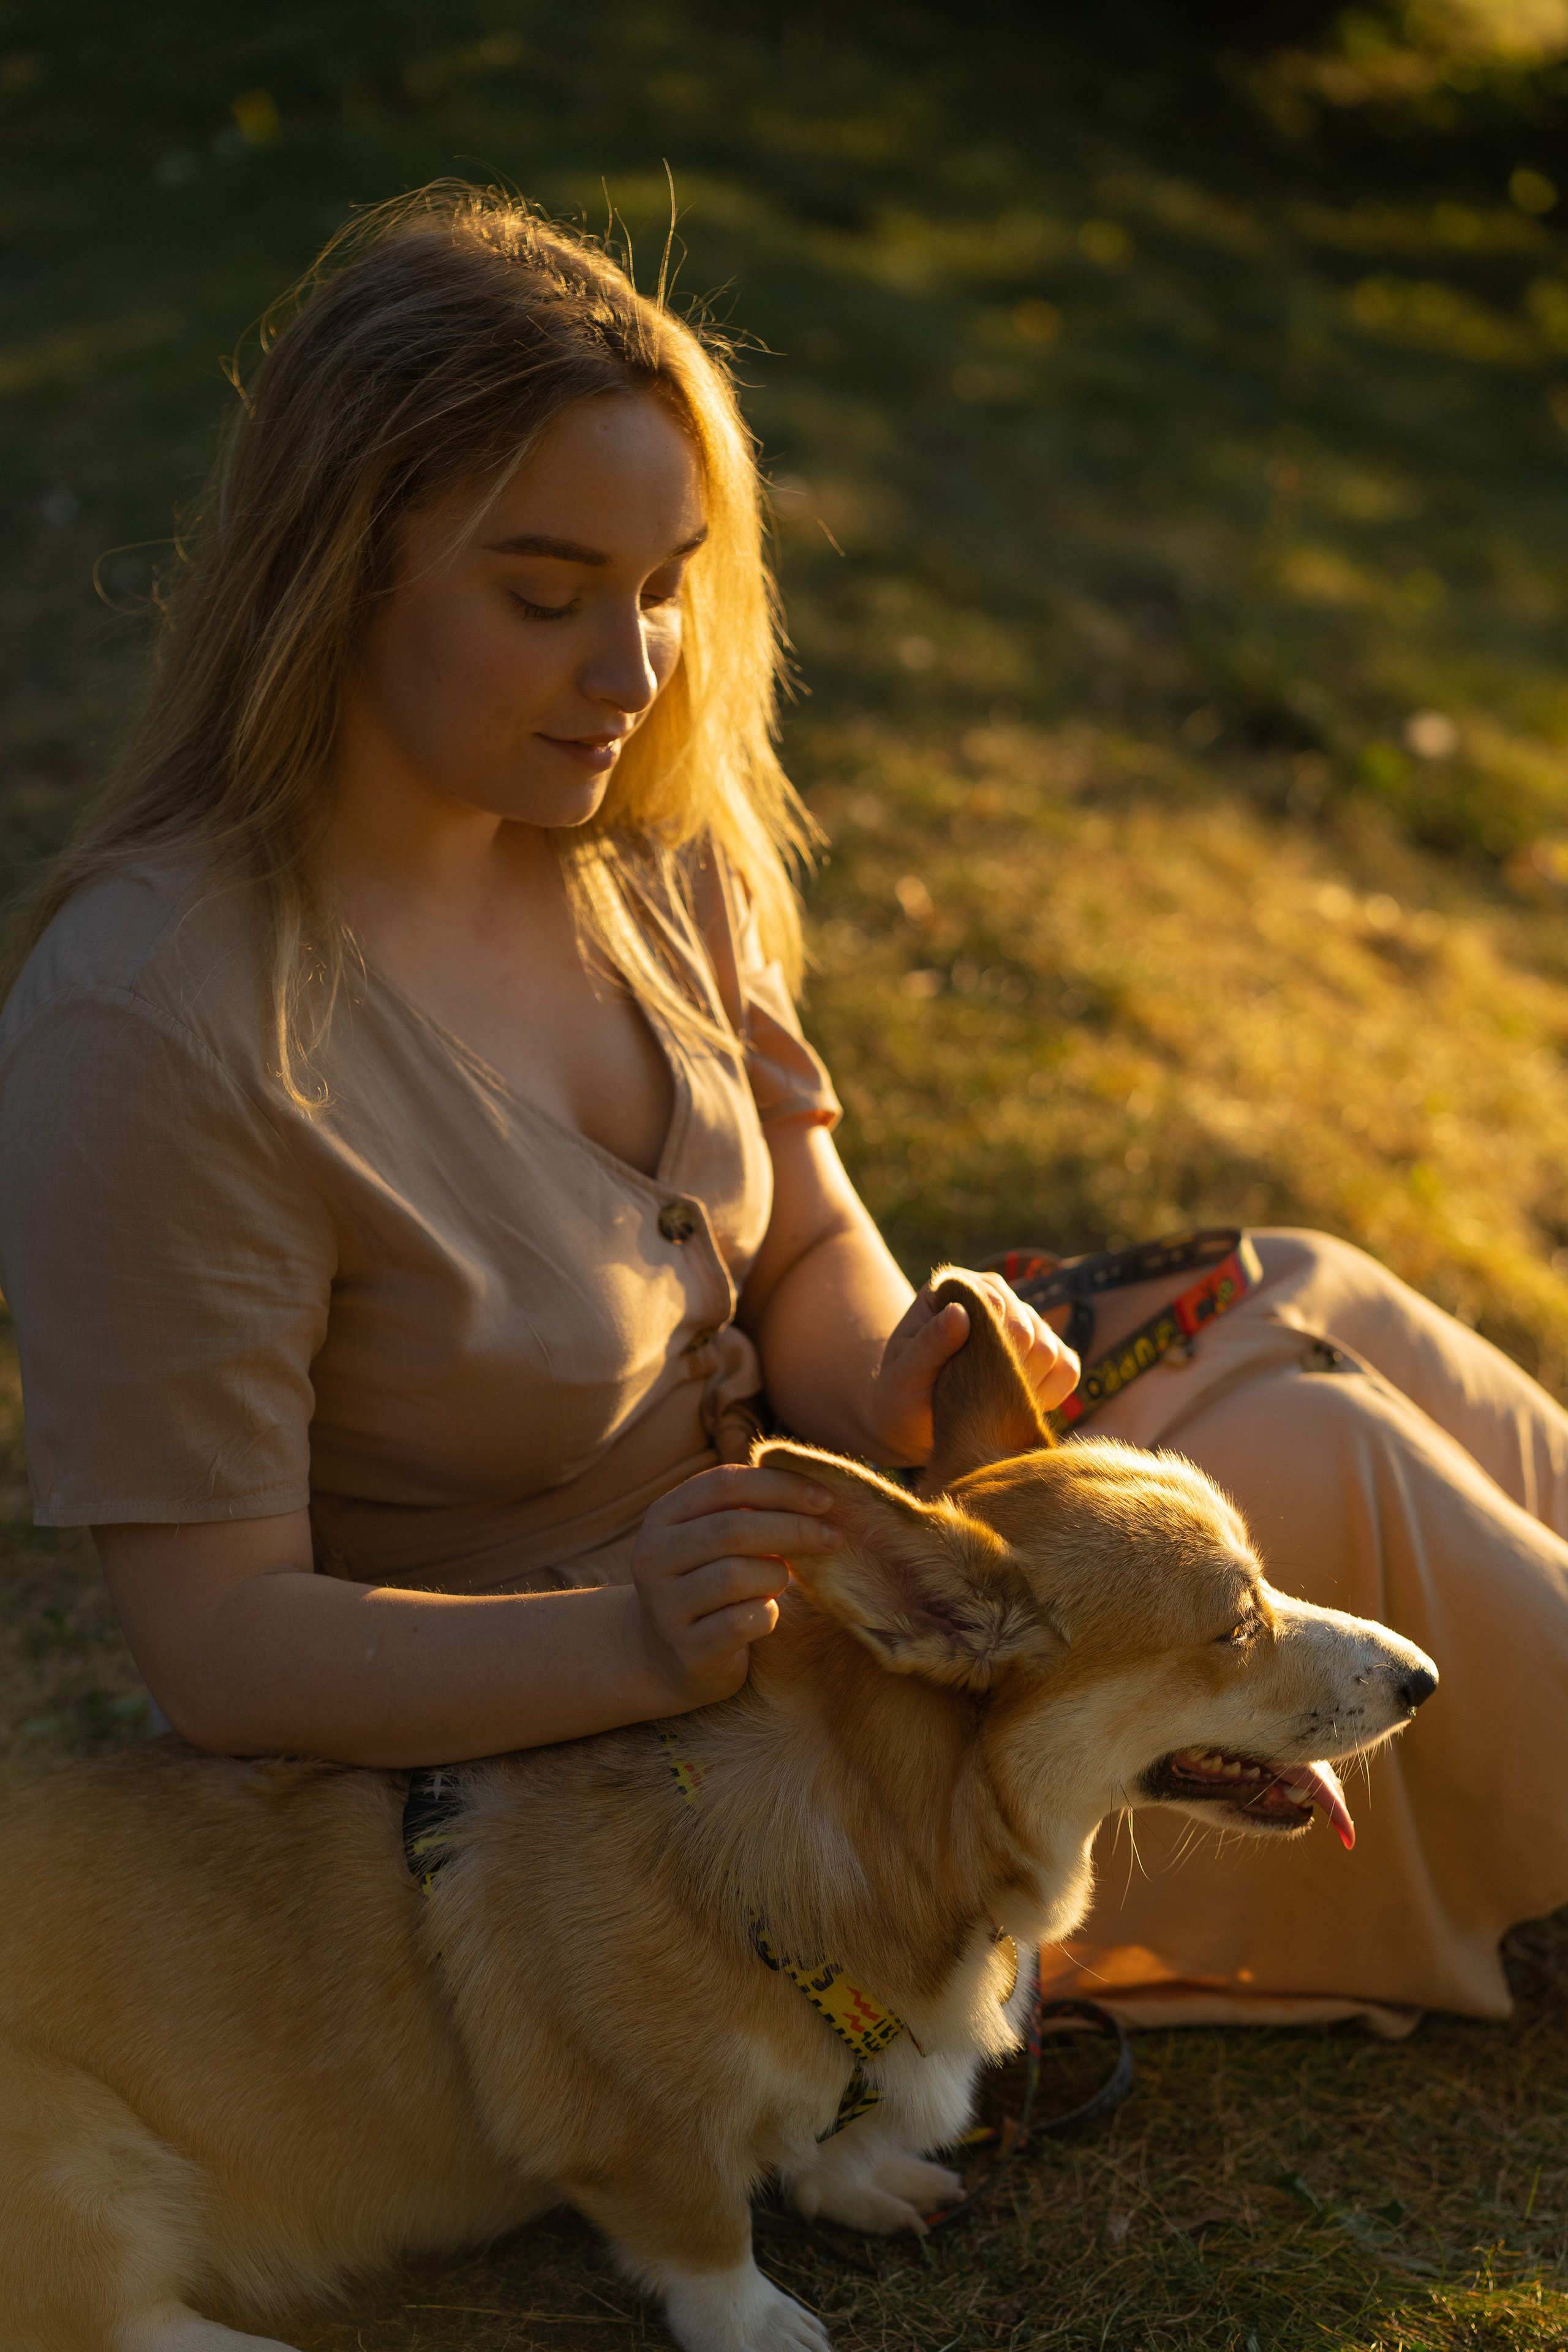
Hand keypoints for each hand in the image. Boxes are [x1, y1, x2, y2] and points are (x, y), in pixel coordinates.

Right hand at [629, 1463, 843, 1712]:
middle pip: (732, 1529)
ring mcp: (664, 1607)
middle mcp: (652, 1558)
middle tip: (833, 1538)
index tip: (825, 1499)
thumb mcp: (715, 1539)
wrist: (669, 1657)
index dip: (780, 1486)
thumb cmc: (709, 1583)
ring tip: (783, 1581)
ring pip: (734, 1576)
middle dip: (793, 1529)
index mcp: (663, 1517)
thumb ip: (749, 1509)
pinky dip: (766, 1615)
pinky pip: (740, 1623)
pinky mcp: (686, 1650)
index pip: (724, 1483)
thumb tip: (815, 1494)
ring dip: (775, 1575)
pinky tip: (768, 1613)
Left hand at [869, 1270, 1080, 1465]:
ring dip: (1024, 1387)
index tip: (964, 1377)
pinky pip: (1068, 1370)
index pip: (994, 1303)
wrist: (914, 1419)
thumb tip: (960, 1313)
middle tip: (974, 1396)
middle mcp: (996, 1296)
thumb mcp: (904, 1372)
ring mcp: (1025, 1323)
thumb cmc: (902, 1392)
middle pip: (1029, 1331)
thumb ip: (929, 1344)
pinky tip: (1015, 1405)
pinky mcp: (1046, 1353)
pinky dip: (1048, 1395)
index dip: (987, 1346)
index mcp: (958, 1287)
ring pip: (1051, 1352)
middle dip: (1004, 1372)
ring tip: (989, 1402)